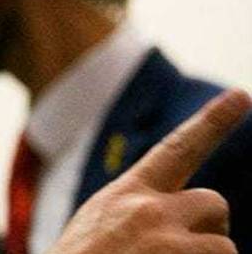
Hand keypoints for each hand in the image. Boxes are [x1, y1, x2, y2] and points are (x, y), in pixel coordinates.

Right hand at [48, 88, 251, 253]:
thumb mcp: (97, 232)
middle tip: (180, 252)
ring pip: (224, 248)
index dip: (212, 121)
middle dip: (209, 230)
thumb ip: (136, 218)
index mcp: (126, 196)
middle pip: (214, 205)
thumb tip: (183, 223)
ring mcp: (172, 244)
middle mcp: (152, 211)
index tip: (241, 95)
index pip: (176, 149)